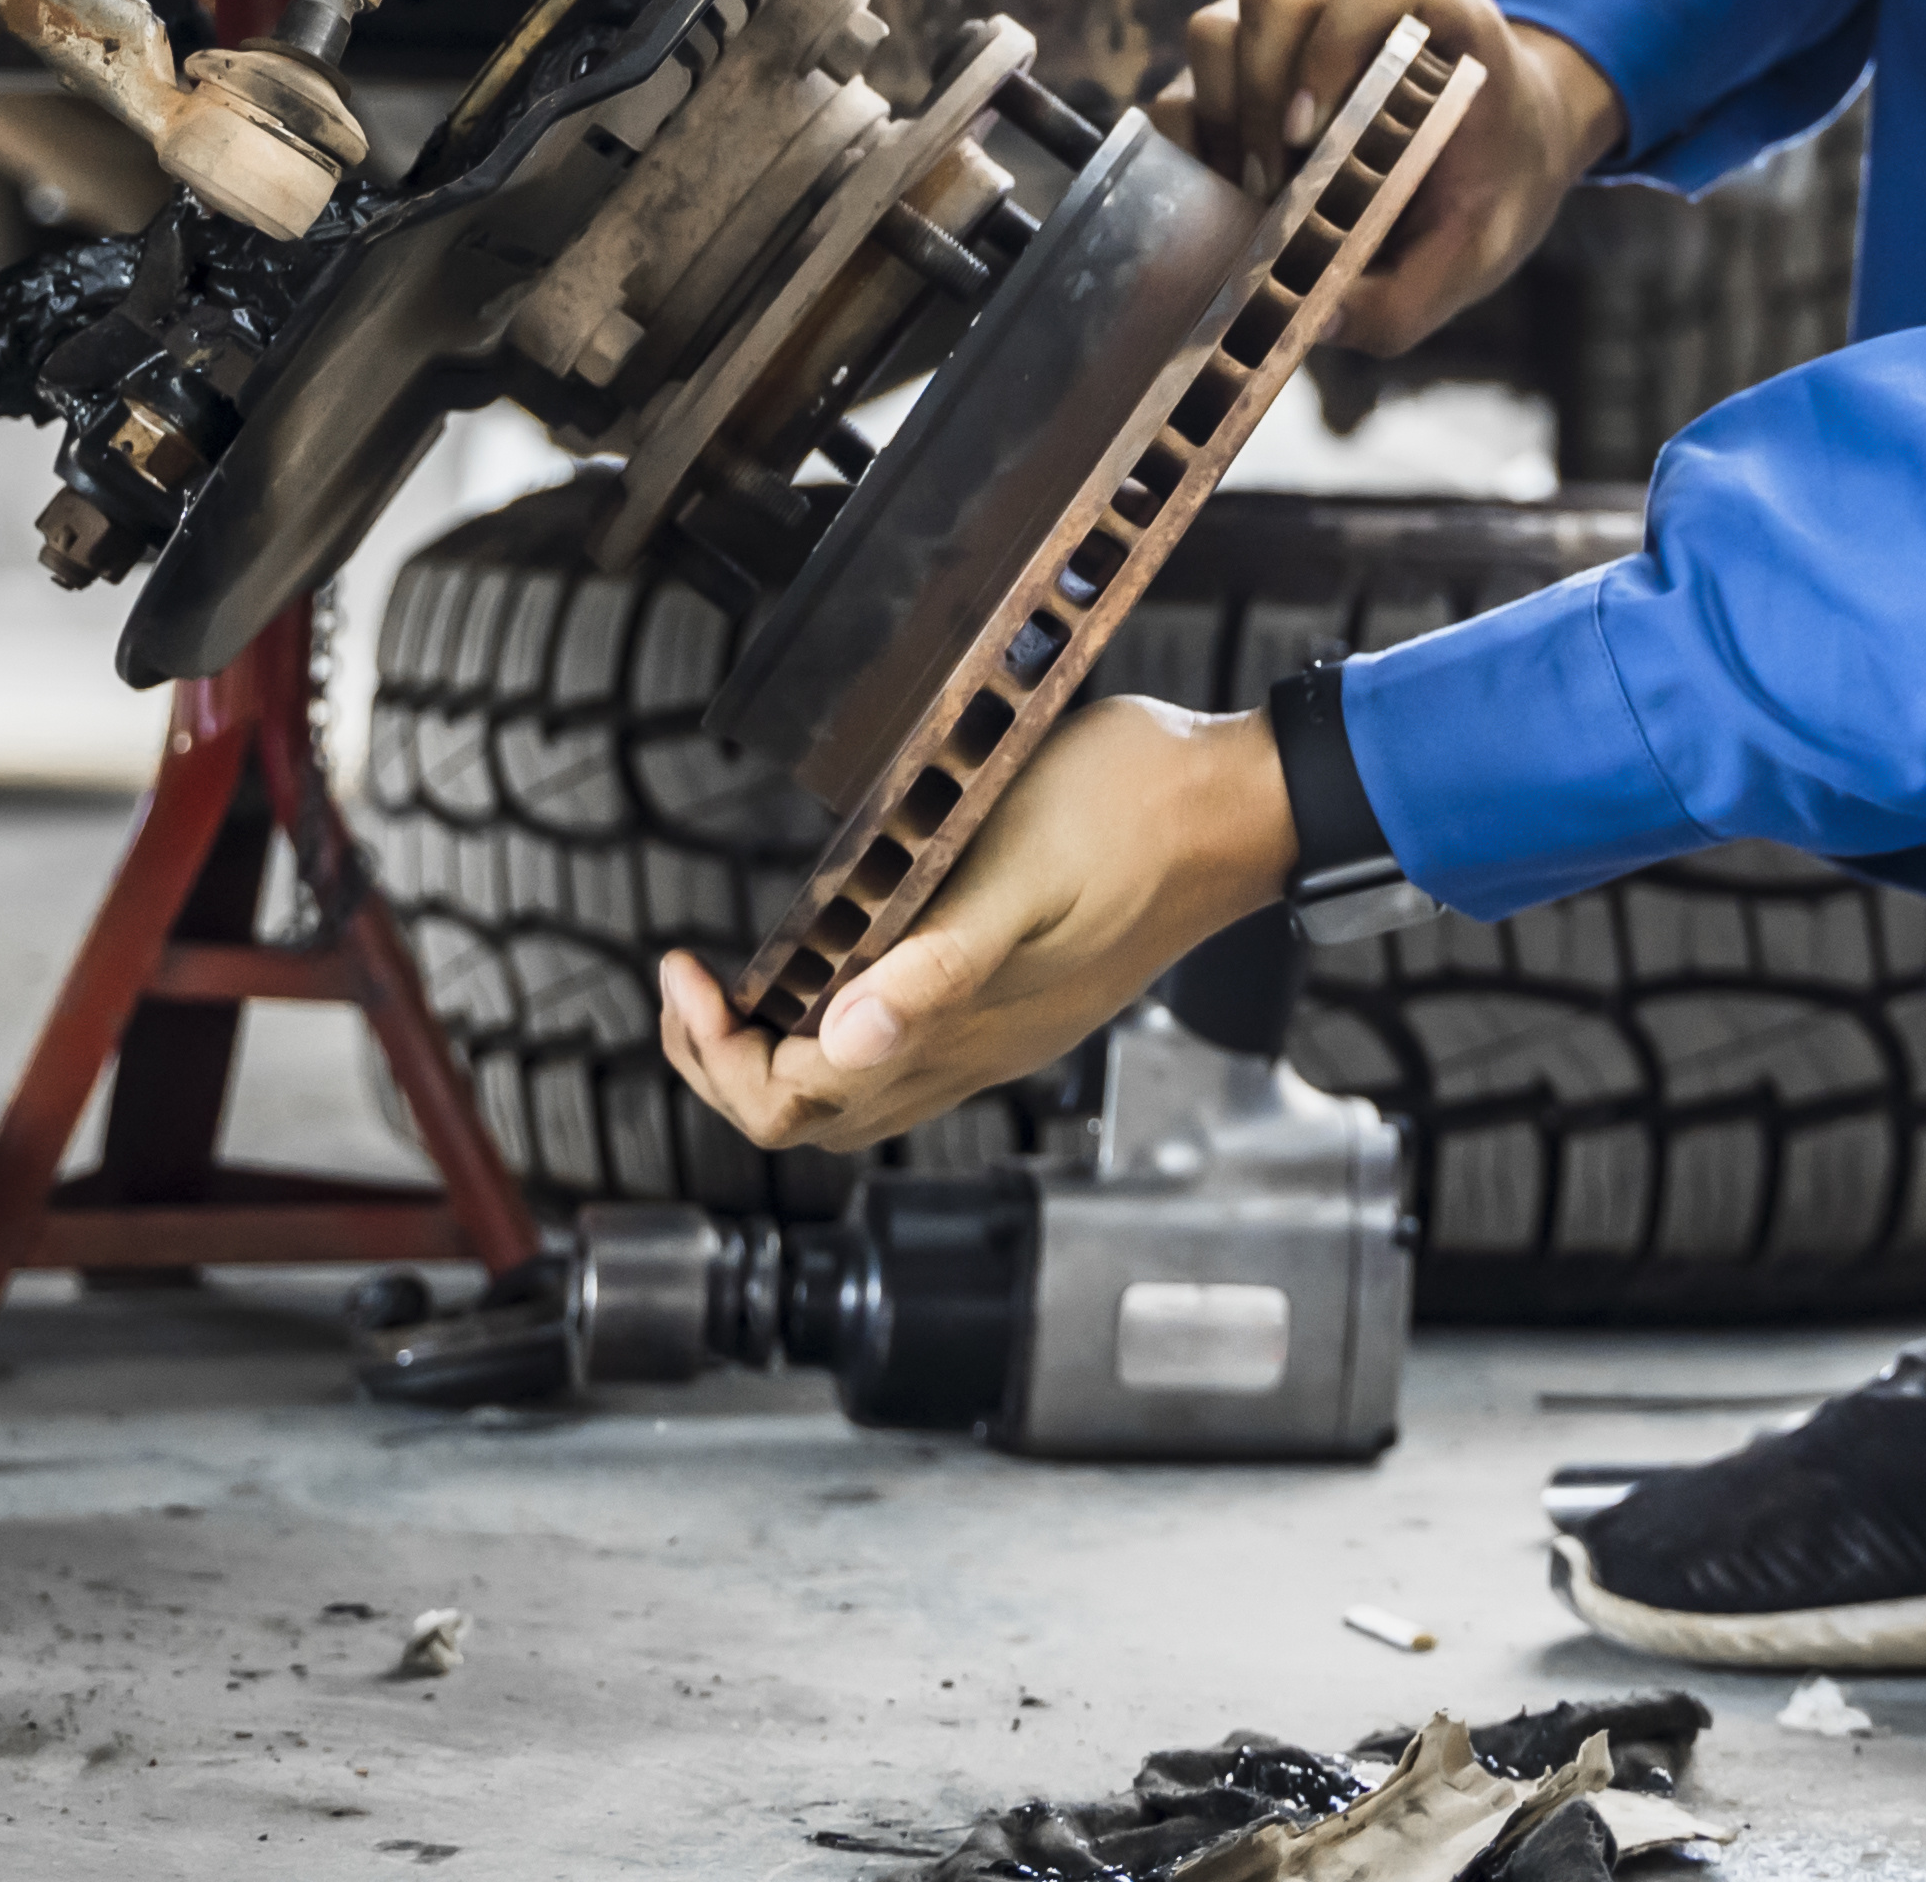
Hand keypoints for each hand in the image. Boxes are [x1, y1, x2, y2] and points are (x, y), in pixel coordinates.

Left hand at [655, 697, 1295, 1150]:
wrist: (1238, 807)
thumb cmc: (1136, 812)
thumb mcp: (1020, 870)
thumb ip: (934, 962)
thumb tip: (844, 1034)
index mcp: (961, 1025)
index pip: (793, 1099)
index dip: (717, 1050)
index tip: (687, 968)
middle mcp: (974, 1049)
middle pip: (810, 1117)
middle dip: (727, 1064)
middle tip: (691, 984)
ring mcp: (999, 1032)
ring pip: (854, 1095)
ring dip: (777, 1055)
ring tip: (740, 983)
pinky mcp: (1021, 1002)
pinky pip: (904, 1057)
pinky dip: (837, 1030)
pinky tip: (834, 964)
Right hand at [1175, 0, 1622, 354]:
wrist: (1501, 154)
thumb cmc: (1492, 188)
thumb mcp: (1477, 253)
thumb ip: (1411, 294)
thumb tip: (1318, 321)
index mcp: (1436, 14)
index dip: (1337, 41)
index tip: (1317, 131)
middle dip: (1261, 99)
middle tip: (1279, 189)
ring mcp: (1288, 28)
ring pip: (1217, 30)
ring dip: (1220, 116)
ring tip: (1254, 194)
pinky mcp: (1242, 71)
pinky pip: (1184, 83)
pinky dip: (1190, 140)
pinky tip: (1227, 197)